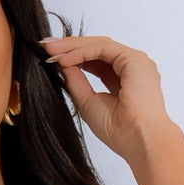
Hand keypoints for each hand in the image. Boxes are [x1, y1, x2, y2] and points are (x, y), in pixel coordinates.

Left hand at [38, 34, 172, 163]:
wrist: (138, 139)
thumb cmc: (119, 131)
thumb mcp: (87, 102)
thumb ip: (75, 81)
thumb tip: (60, 63)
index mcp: (124, 79)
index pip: (96, 60)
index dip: (73, 57)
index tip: (50, 58)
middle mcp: (131, 67)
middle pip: (97, 49)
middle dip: (70, 47)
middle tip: (46, 47)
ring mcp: (134, 61)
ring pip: (99, 45)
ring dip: (73, 46)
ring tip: (50, 51)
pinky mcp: (134, 59)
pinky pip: (102, 48)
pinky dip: (82, 52)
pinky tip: (64, 59)